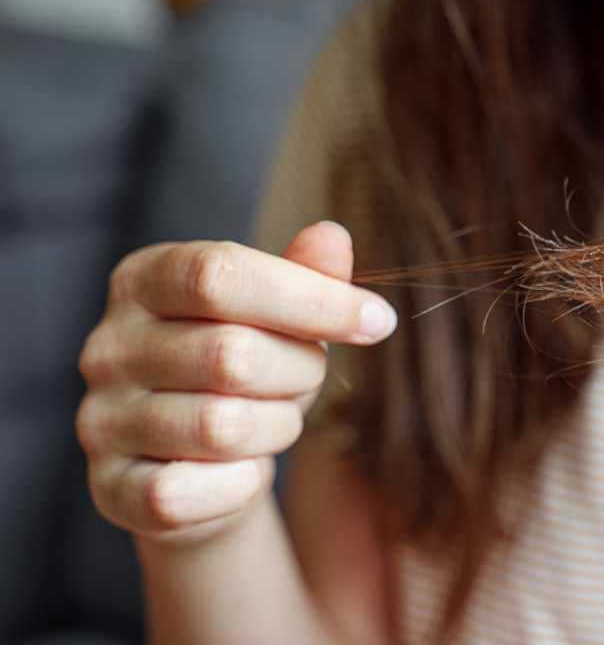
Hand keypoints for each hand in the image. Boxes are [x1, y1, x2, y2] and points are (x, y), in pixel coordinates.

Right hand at [77, 222, 396, 544]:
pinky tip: (244, 470)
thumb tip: (332, 236)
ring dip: (277, 427)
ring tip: (274, 421)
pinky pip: (187, 491)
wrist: (202, 467)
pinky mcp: (110, 488)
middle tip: (308, 378)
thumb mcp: (283, 316)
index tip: (378, 320)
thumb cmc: (248, 373)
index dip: (310, 298)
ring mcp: (100, 419)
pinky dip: (240, 483)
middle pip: (229, 354)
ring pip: (220, 427)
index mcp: (144, 279)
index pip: (221, 275)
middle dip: (299, 371)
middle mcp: (109, 345)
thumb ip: (307, 275)